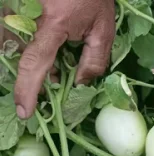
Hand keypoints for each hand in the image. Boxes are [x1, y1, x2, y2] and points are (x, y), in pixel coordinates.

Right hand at [13, 0, 114, 119]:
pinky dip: (29, 50)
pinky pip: (14, 34)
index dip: (28, 90)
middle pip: (22, 57)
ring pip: (15, 46)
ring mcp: (18, 7)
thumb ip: (94, 61)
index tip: (25, 111)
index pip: (35, 64)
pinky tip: (48, 56)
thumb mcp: (103, 30)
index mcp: (54, 23)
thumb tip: (79, 84)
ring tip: (54, 68)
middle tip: (52, 84)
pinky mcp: (15, 6)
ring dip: (33, 63)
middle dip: (35, 78)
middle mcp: (28, 14)